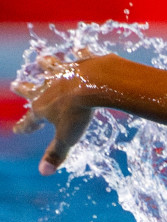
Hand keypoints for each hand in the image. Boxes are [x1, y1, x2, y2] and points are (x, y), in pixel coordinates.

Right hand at [10, 52, 104, 175]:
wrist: (95, 83)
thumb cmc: (80, 112)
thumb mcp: (68, 137)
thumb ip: (57, 154)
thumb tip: (44, 172)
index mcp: (42, 106)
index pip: (30, 120)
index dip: (25, 127)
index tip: (19, 130)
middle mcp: (49, 86)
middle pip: (33, 88)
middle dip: (24, 88)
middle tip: (16, 84)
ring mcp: (65, 72)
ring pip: (52, 66)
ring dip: (47, 63)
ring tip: (42, 58)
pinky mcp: (83, 61)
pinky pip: (81, 56)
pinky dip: (81, 53)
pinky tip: (81, 49)